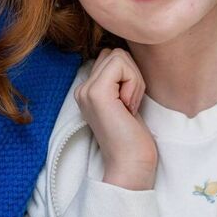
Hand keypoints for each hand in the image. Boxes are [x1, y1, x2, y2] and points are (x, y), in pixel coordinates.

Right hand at [75, 49, 157, 190]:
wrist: (130, 164)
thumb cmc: (134, 136)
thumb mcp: (125, 100)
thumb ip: (120, 79)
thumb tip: (127, 55)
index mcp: (87, 90)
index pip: (110, 56)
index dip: (128, 74)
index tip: (129, 102)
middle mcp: (82, 88)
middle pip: (115, 53)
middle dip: (132, 74)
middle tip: (131, 104)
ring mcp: (86, 90)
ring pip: (119, 56)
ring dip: (134, 79)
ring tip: (129, 106)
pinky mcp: (96, 93)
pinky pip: (121, 65)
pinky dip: (134, 82)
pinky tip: (129, 106)